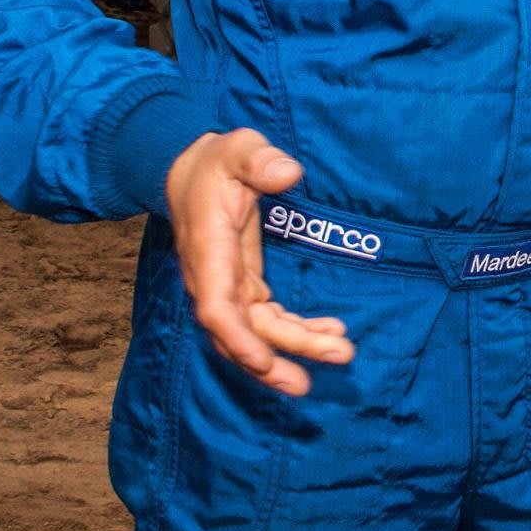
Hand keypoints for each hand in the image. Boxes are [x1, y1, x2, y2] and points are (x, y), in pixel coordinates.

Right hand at [165, 127, 354, 397]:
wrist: (191, 170)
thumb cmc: (218, 160)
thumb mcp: (237, 147)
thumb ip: (258, 159)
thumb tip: (288, 173)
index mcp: (208, 250)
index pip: (216, 307)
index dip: (239, 340)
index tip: (265, 364)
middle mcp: (213, 278)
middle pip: (241, 331)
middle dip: (273, 359)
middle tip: (309, 382)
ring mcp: (227, 285)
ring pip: (257, 331)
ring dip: (295, 347)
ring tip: (340, 354)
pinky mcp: (242, 285)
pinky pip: (267, 319)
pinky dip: (297, 331)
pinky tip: (331, 333)